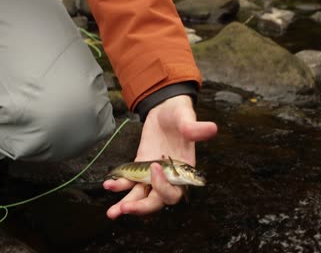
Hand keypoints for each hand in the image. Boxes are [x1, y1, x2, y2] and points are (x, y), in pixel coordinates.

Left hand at [103, 95, 216, 218]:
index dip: (163, 186)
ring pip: (140, 196)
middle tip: (127, 208)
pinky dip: (119, 184)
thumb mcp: (186, 117)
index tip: (155, 168)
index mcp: (183, 172)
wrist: (165, 108)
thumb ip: (195, 127)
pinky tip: (109, 183)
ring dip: (126, 204)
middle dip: (141, 207)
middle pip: (156, 201)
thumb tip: (211, 128)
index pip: (175, 192)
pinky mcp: (140, 167)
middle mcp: (168, 177)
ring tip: (112, 212)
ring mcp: (152, 174)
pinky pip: (129, 181)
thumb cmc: (179, 114)